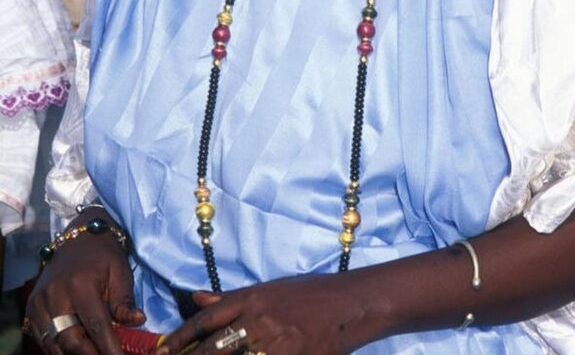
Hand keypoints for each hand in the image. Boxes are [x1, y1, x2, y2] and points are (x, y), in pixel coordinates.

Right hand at [26, 226, 144, 354]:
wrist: (79, 237)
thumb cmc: (105, 255)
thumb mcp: (120, 272)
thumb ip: (124, 301)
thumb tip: (138, 322)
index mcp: (81, 285)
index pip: (96, 326)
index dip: (109, 348)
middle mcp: (55, 295)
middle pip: (70, 341)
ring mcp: (39, 303)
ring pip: (54, 344)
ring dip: (74, 353)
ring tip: (94, 351)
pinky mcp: (31, 308)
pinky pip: (43, 339)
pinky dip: (59, 347)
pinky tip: (77, 346)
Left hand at [159, 275, 377, 354]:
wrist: (352, 303)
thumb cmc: (311, 294)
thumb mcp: (270, 289)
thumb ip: (231, 298)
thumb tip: (195, 298)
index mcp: (252, 298)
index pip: (205, 320)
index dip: (179, 338)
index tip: (160, 352)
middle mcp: (259, 320)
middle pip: (213, 350)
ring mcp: (276, 344)